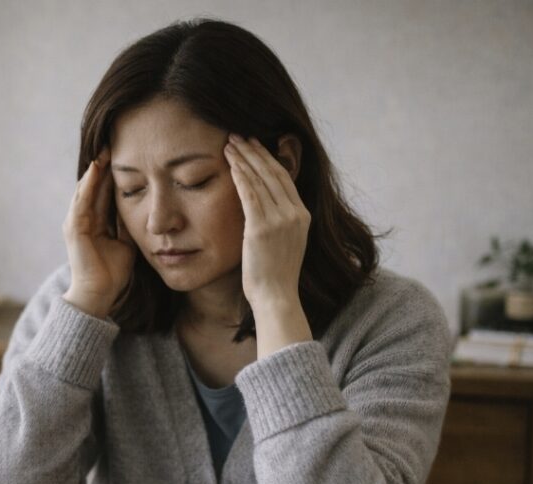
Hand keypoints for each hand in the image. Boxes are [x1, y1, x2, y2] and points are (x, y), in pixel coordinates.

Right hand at [61, 148, 135, 317]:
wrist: (98, 294)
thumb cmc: (112, 273)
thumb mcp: (126, 242)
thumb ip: (128, 225)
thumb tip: (143, 208)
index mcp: (94, 221)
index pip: (102, 192)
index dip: (112, 174)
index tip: (125, 155)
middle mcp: (82, 218)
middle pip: (93, 186)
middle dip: (102, 166)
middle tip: (113, 144)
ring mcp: (76, 223)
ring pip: (85, 189)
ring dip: (94, 170)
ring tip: (104, 152)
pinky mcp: (74, 229)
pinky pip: (81, 202)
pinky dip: (88, 185)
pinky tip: (95, 170)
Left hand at [224, 135, 310, 313]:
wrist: (276, 297)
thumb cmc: (275, 276)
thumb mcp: (284, 244)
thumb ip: (279, 223)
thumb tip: (263, 210)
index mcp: (302, 216)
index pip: (284, 178)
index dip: (268, 159)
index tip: (254, 146)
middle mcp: (295, 214)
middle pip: (273, 173)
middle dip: (254, 152)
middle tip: (238, 136)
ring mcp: (280, 220)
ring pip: (260, 180)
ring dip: (244, 159)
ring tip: (229, 144)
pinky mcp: (262, 228)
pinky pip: (250, 195)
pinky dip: (240, 176)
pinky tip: (230, 163)